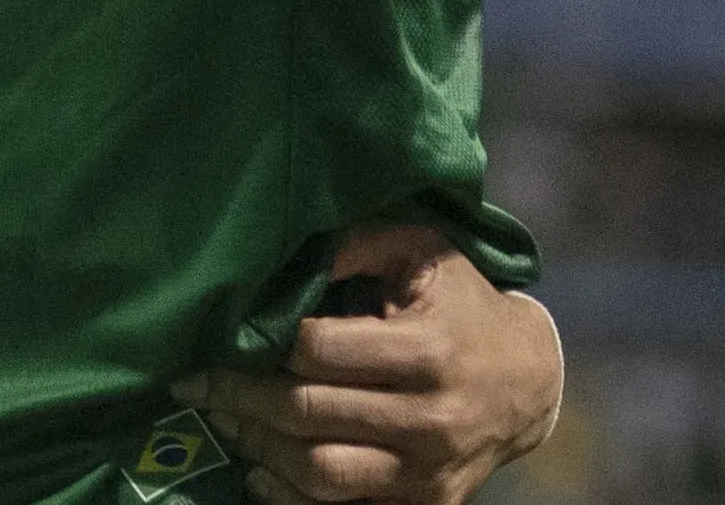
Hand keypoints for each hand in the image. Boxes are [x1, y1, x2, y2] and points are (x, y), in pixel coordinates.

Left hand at [175, 223, 563, 504]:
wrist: (530, 382)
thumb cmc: (462, 304)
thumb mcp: (420, 252)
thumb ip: (354, 246)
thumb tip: (281, 259)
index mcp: (428, 351)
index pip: (319, 352)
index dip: (268, 342)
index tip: (227, 334)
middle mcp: (431, 418)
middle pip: (309, 413)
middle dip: (240, 397)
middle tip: (194, 384)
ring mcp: (428, 471)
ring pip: (320, 472)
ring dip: (257, 448)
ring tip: (223, 420)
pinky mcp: (427, 504)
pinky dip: (292, 495)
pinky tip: (259, 469)